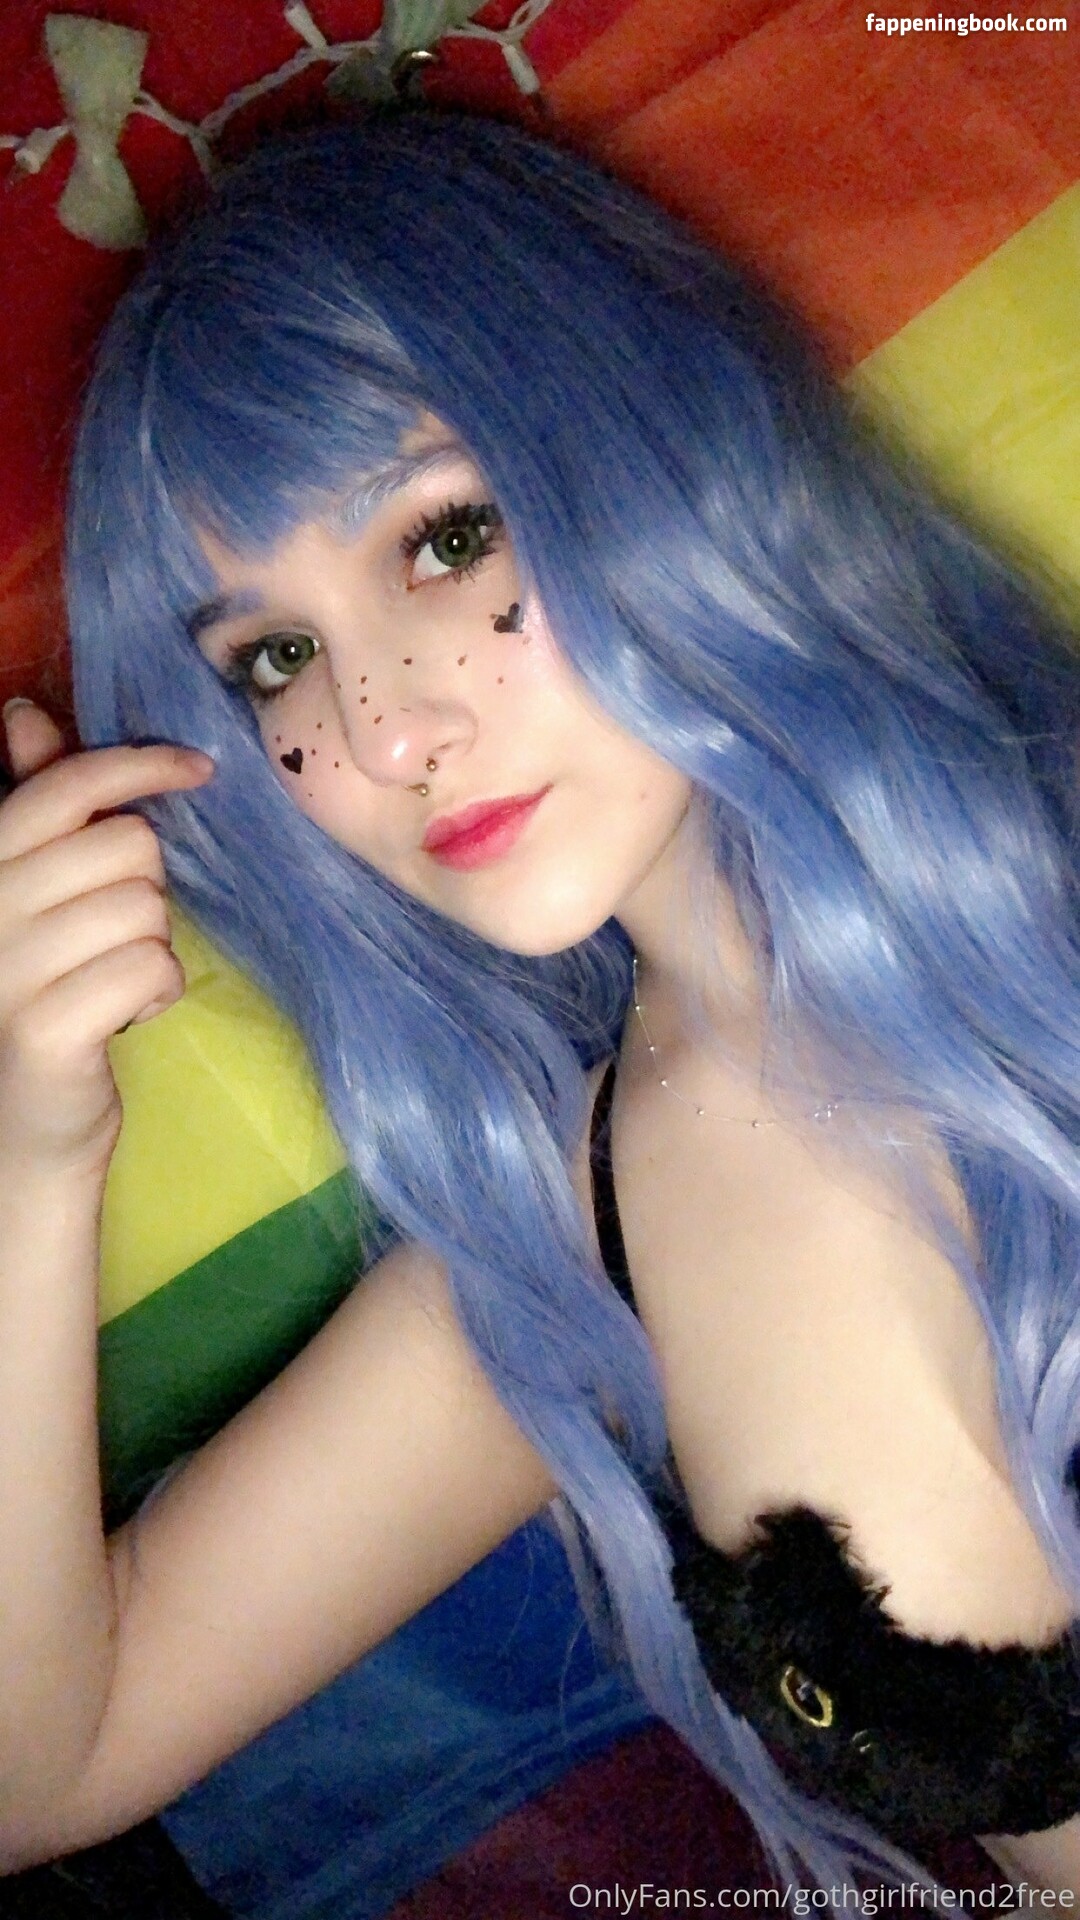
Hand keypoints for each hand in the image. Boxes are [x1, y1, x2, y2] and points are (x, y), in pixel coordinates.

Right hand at [0, 701, 212, 1174]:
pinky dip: (157, 992)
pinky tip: (123, 1016)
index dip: (141, 765)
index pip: (67, 787)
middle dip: (147, 889)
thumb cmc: (38, 995)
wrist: (16, 1125)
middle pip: (127, 847)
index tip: (199, 769)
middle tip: (115, 937)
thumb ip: (37, 809)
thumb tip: (24, 715)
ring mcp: (7, 968)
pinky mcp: (44, 1027)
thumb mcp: (34, 897)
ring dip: (152, 947)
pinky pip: (152, 968)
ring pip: (146, 908)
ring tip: (112, 980)